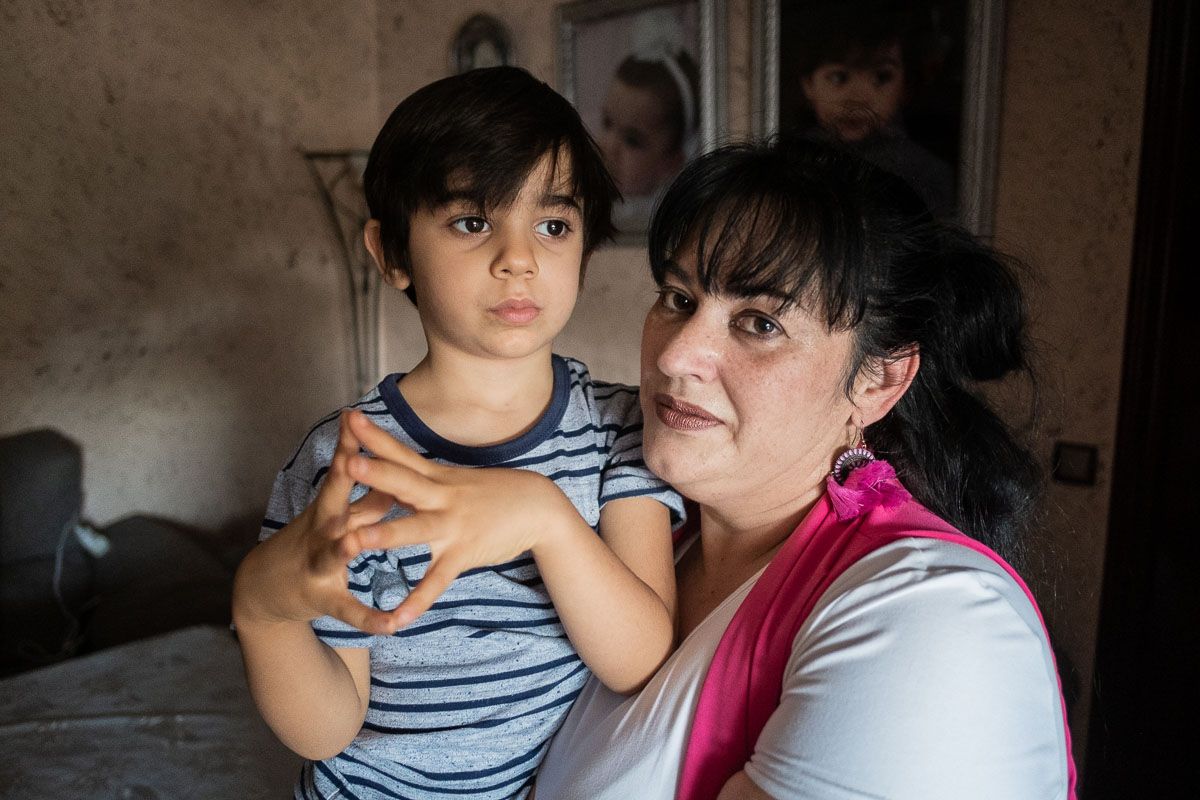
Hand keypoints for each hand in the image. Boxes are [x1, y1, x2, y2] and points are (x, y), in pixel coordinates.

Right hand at [233, 411, 408, 634]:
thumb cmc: (308, 542)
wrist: (262, 588)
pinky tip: (392, 625)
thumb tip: (393, 468)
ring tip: (356, 542)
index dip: (349, 444)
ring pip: (333, 553)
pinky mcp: (323, 598)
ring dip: (344, 547)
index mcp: (329, 508)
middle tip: (352, 458)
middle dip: (344, 480)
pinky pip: (350, 609)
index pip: (342, 470)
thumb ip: (367, 497)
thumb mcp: (334, 517)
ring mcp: (318, 564)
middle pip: (334, 501)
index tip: (354, 416)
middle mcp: (321, 531)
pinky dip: (370, 618)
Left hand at [344, 409, 573, 626]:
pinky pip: (436, 580)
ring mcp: (452, 526)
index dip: (375, 437)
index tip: (349, 418)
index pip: (401, 453)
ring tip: (356, 541)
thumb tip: (397, 471)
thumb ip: (425, 479)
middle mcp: (442, 497)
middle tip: (346, 463)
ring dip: (386, 535)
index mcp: (437, 477)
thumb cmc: (497, 492)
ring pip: (415, 530)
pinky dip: (417, 601)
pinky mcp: (463, 554)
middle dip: (375, 473)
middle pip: (403, 482)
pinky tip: (397, 620)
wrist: (539, 508)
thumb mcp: (457, 480)